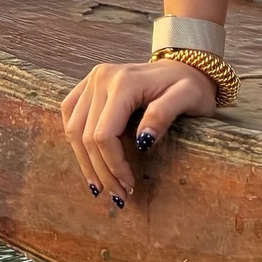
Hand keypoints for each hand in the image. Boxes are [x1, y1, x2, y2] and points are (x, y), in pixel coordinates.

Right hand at [61, 58, 216, 202]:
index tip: (130, 185)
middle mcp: (102, 77)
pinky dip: (76, 141)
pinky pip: (70, 114)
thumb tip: (142, 142)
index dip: (113, 165)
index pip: (104, 135)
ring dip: (85, 162)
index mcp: (124, 82)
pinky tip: (88, 160)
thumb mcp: (187, 98)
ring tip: (102, 185)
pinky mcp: (88, 84)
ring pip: (73, 130)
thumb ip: (164, 115)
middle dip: (101, 171)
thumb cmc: (191, 85)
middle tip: (119, 194)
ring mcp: (92, 78)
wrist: (186, 66)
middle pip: (87, 136)